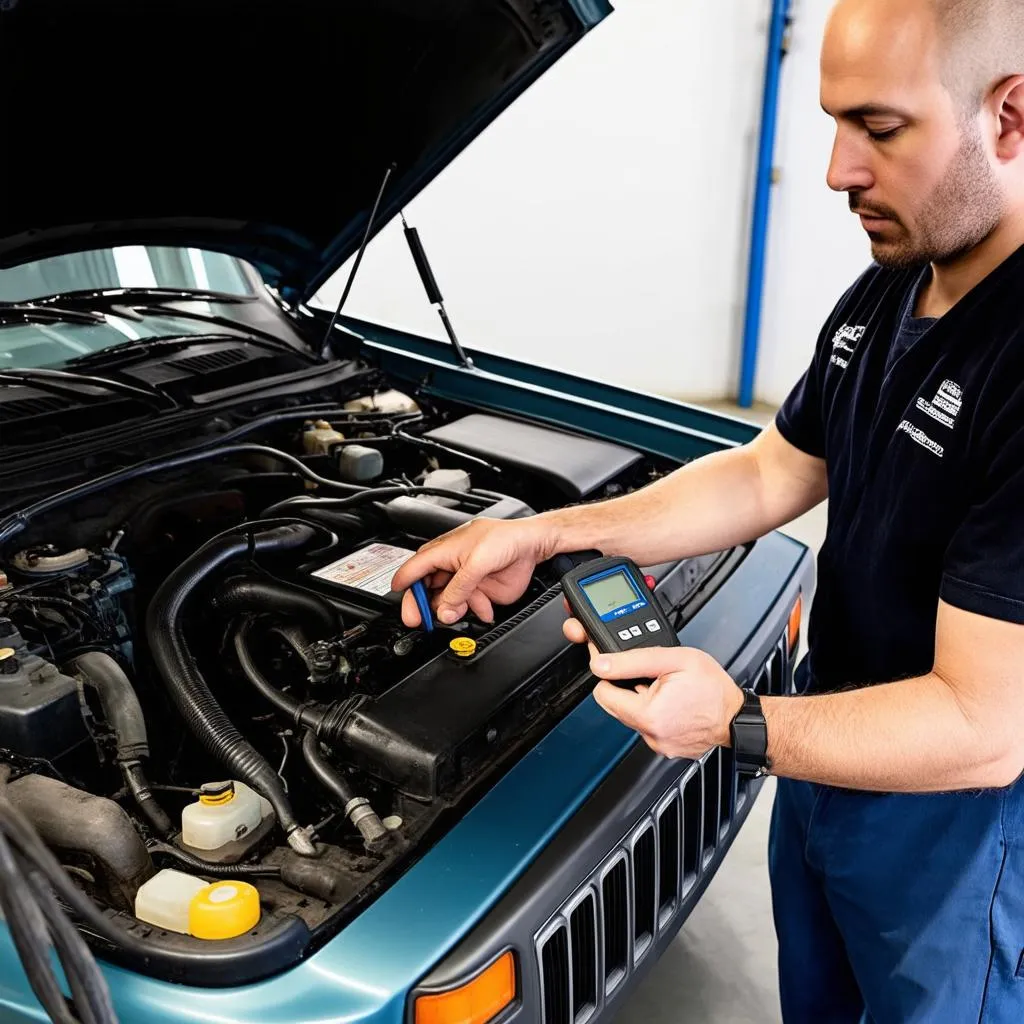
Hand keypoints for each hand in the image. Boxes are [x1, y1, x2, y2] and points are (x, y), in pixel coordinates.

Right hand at [391, 517, 554, 626]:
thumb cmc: (504, 539)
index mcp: (444, 550)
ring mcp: (466, 579)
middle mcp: (452, 565)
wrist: (532, 544)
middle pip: (428, 588)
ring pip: (448, 600)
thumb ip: (458, 588)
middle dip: (423, 604)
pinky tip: (483, 609)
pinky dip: (475, 610)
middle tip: (418, 619)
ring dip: (451, 609)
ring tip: (456, 613)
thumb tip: (443, 609)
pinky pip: (470, 606)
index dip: (405, 582)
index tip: (397, 596)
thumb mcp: (476, 563)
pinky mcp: (481, 590)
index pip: (416, 568)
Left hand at [583, 644, 743, 759]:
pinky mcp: (667, 748)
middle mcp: (651, 735)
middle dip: (627, 688)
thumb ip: (633, 660)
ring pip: (632, 716)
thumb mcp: (674, 659)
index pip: (602, 694)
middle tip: (652, 678)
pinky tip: (672, 704)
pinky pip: (648, 727)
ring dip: (642, 701)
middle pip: (615, 706)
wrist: (738, 716)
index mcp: (648, 715)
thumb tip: (601, 664)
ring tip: (667, 690)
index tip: (620, 668)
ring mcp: (659, 744)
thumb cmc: (714, 689)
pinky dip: (655, 714)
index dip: (610, 676)